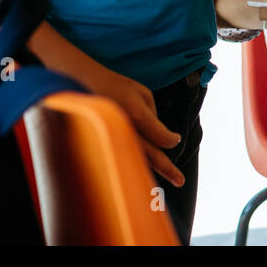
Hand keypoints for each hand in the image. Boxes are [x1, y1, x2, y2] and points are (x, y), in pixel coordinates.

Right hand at [77, 63, 184, 187]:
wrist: (85, 85)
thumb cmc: (118, 86)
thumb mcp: (143, 93)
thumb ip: (154, 115)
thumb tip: (158, 135)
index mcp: (136, 114)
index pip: (161, 136)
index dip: (171, 140)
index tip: (176, 138)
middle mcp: (126, 130)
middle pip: (151, 155)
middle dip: (167, 168)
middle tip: (181, 181)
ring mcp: (115, 138)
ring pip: (137, 161)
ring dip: (152, 173)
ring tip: (168, 181)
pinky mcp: (106, 143)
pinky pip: (125, 157)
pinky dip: (135, 167)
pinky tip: (142, 176)